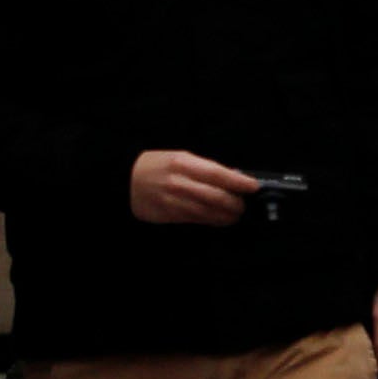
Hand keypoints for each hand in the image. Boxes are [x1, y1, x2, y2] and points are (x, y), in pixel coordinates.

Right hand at [130, 151, 258, 227]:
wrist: (124, 180)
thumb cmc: (156, 166)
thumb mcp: (181, 158)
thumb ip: (205, 168)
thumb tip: (232, 177)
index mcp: (183, 164)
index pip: (218, 174)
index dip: (239, 182)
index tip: (253, 187)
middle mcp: (178, 182)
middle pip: (215, 196)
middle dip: (235, 203)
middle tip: (243, 205)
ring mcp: (172, 200)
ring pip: (206, 212)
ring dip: (225, 216)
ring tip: (234, 215)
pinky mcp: (167, 214)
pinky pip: (194, 219)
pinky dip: (210, 220)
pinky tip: (218, 219)